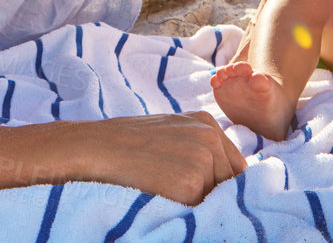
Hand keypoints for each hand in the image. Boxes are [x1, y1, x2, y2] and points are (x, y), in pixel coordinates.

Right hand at [74, 112, 246, 203]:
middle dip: (212, 191)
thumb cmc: (128, 143)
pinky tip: (162, 195)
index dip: (221, 181)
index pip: (234, 164)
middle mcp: (210, 137)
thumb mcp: (171, 133)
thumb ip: (200, 147)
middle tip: (175, 187)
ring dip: (199, 201)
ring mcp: (202, 160)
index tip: (204, 189)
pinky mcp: (191, 184)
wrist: (97, 148)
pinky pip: (200, 209)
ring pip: (217, 197)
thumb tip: (224, 179)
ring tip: (165, 188)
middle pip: (230, 182)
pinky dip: (184, 210)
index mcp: (207, 122)